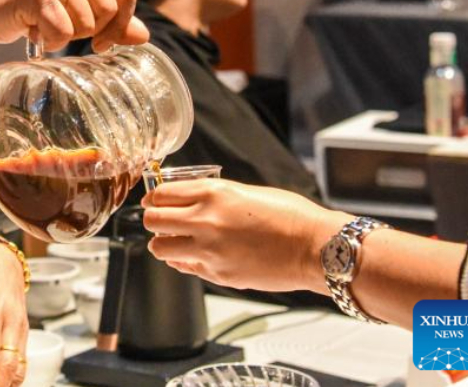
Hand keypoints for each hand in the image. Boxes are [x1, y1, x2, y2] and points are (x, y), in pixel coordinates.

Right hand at [0, 0, 148, 52]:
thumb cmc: (29, 6)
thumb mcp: (75, 7)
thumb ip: (111, 19)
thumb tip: (144, 36)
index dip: (120, 23)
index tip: (103, 41)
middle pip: (109, 11)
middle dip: (87, 30)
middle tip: (59, 24)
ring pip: (87, 25)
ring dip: (66, 36)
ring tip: (43, 22)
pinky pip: (63, 33)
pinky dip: (50, 42)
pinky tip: (33, 29)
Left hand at [141, 180, 349, 293]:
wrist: (315, 248)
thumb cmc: (289, 216)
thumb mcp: (245, 192)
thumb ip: (211, 197)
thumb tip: (186, 201)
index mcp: (212, 193)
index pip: (161, 194)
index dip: (154, 198)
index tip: (155, 201)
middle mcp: (205, 220)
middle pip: (152, 220)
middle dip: (153, 220)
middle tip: (161, 222)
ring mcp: (209, 250)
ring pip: (159, 248)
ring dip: (163, 244)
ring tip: (177, 241)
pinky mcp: (217, 274)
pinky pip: (184, 267)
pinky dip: (183, 261)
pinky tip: (196, 256)